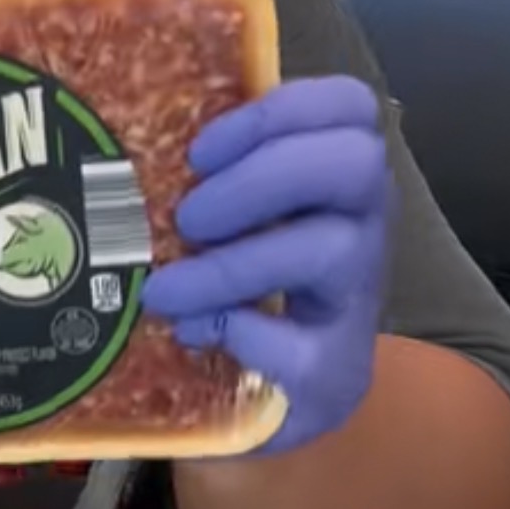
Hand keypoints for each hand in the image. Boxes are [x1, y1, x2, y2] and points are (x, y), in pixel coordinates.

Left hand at [142, 76, 394, 454]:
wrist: (281, 402)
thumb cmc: (250, 299)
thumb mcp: (238, 231)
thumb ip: (215, 188)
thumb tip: (141, 161)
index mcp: (340, 183)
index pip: (348, 106)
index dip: (275, 112)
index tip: (200, 153)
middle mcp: (368, 228)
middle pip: (354, 162)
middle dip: (259, 179)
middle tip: (188, 219)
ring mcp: (358, 301)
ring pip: (326, 249)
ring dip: (228, 267)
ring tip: (164, 290)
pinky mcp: (336, 371)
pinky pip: (297, 344)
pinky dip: (236, 333)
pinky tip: (195, 334)